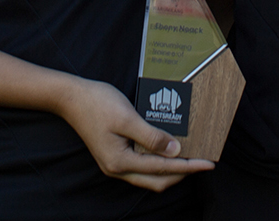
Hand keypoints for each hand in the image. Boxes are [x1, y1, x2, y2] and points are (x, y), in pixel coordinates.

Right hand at [56, 78, 215, 191]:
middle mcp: (118, 168)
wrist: (71, 98)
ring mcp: (115, 163)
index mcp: (121, 162)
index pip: (163, 169)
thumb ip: (152, 137)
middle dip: (181, 173)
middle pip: (157, 180)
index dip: (188, 167)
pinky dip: (157, 160)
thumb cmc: (98, 104)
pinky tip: (167, 148)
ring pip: (149, 175)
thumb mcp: (128, 118)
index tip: (208, 164)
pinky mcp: (114, 154)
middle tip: (202, 161)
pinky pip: (142, 164)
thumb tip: (175, 152)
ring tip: (189, 156)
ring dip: (170, 168)